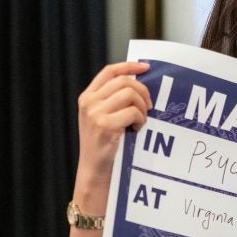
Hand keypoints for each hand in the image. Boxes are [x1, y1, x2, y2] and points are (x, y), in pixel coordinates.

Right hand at [76, 62, 151, 183]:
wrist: (95, 170)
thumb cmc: (104, 145)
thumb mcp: (102, 118)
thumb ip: (113, 101)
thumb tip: (139, 85)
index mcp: (88, 97)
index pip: (109, 71)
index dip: (129, 66)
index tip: (146, 67)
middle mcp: (89, 102)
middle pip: (124, 81)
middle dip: (142, 92)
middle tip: (148, 107)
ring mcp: (95, 113)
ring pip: (130, 94)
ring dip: (142, 108)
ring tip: (140, 121)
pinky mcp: (105, 125)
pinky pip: (133, 112)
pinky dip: (141, 120)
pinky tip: (136, 129)